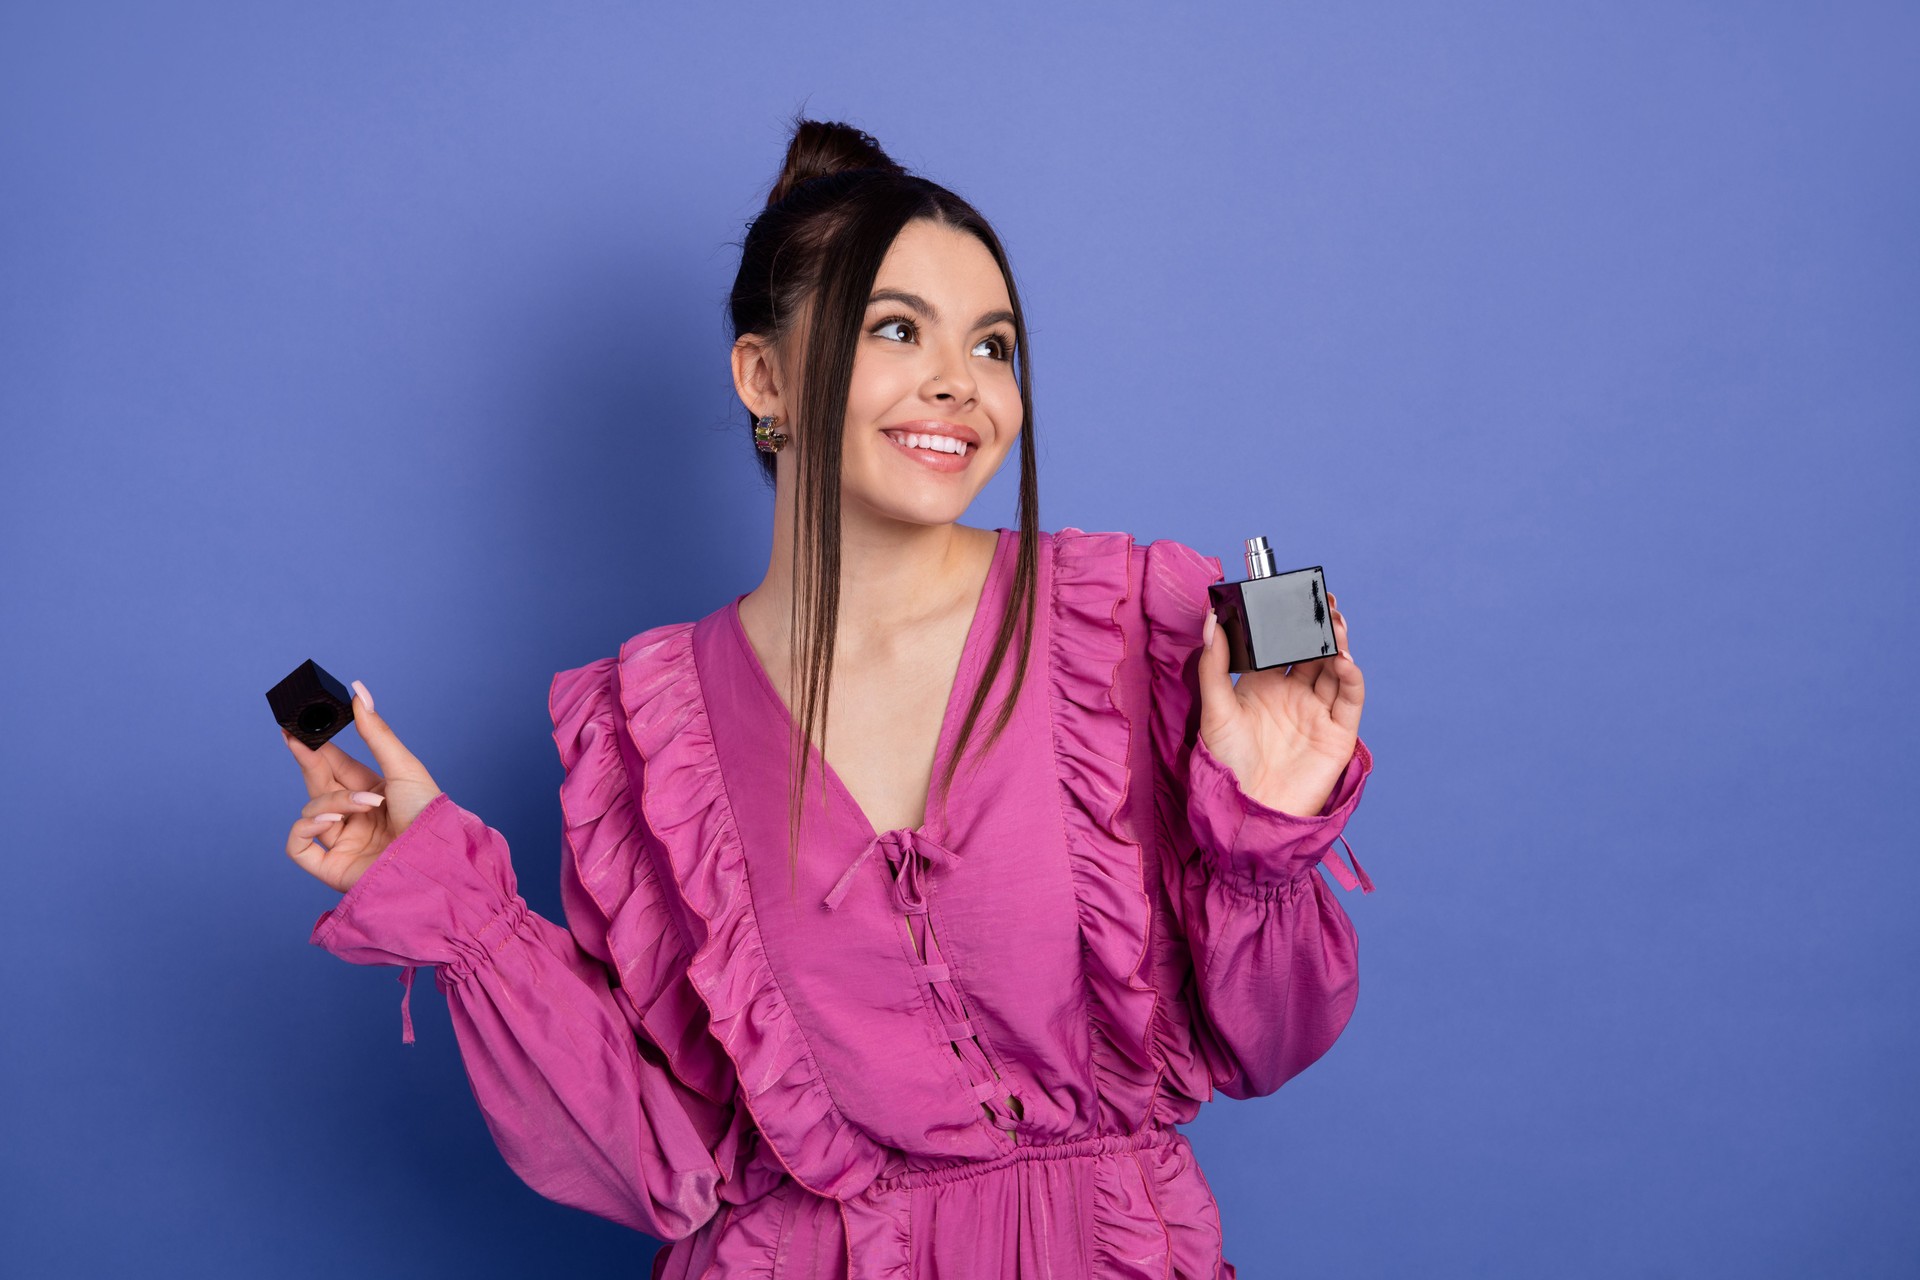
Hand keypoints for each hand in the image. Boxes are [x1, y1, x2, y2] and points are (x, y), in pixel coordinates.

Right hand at [282, 680, 442, 893]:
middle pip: (319, 784)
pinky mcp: (332, 868)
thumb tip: (358, 689)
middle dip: (309, 762)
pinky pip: (297, 846)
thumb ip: (375, 731)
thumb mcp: (403, 767)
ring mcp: (343, 843)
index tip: (296, 727)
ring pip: (312, 810)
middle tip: (296, 738)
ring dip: (333, 801)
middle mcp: (356, 818)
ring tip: (365, 805)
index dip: (316, 747)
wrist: (436, 860)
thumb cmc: (428, 816)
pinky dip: (306, 829)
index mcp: (373, 793)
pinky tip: (330, 820)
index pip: (336, 766)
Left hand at [1195, 591, 1364, 816]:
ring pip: (1334, 667)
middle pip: (1312, 649)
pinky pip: (1350, 697)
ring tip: (1333, 620)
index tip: (1288, 592)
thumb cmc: (1226, 766)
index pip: (1280, 643)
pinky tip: (1343, 657)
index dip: (1286, 620)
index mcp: (1263, 685)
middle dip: (1318, 623)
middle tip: (1322, 597)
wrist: (1249, 812)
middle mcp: (1293, 694)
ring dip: (1337, 642)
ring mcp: (1317, 711)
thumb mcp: (1214, 711)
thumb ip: (1214, 665)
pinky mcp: (1338, 732)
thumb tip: (1211, 618)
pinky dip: (1351, 674)